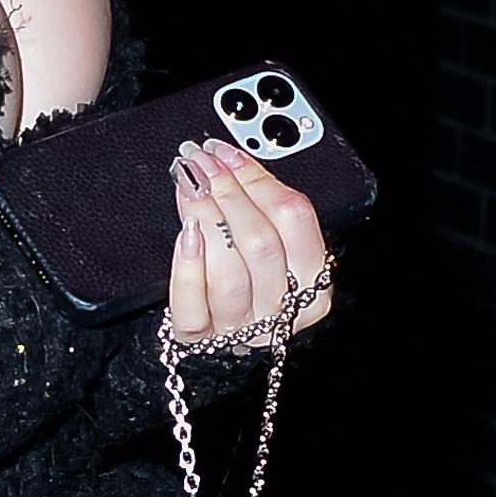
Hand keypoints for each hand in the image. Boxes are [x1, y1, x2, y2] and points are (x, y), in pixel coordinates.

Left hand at [166, 138, 334, 346]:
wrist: (218, 343)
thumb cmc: (248, 280)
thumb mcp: (273, 246)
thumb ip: (260, 209)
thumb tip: (226, 161)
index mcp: (311, 279)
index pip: (294, 219)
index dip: (257, 178)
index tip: (224, 153)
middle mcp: (280, 307)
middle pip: (261, 243)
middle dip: (227, 193)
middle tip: (199, 165)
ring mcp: (241, 328)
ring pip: (229, 274)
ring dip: (205, 220)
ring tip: (188, 188)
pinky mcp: (201, 338)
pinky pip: (193, 307)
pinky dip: (187, 268)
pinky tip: (184, 235)